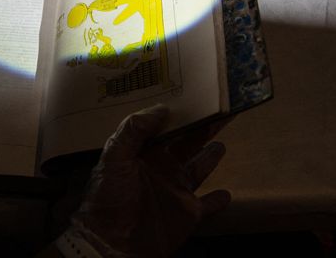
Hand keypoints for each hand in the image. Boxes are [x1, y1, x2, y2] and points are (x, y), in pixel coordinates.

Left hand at [68, 104, 230, 256]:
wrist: (111, 244)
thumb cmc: (108, 199)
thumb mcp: (114, 159)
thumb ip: (133, 131)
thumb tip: (162, 108)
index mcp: (142, 153)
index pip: (162, 126)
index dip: (176, 112)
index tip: (192, 93)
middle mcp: (161, 168)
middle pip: (186, 142)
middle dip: (201, 127)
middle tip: (219, 109)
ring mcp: (175, 190)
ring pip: (199, 168)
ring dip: (210, 155)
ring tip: (222, 140)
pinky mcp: (188, 214)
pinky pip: (207, 205)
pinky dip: (218, 200)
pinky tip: (227, 193)